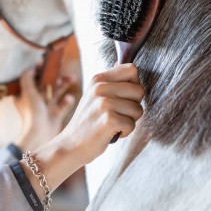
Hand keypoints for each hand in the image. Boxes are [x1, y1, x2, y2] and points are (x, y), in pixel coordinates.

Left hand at [14, 67, 76, 151]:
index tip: (44, 61)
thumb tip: (31, 67)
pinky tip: (69, 98)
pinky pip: (64, 103)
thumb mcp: (27, 92)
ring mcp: (46, 107)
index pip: (32, 77)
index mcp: (26, 94)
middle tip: (62, 69)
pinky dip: (68, 100)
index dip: (38, 69)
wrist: (40, 136)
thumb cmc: (31, 114)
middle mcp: (36, 99)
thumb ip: (27, 77)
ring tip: (73, 78)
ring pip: (57, 91)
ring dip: (65, 84)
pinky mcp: (56, 114)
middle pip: (47, 82)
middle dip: (56, 75)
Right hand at [22, 64, 144, 193]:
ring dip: (130, 121)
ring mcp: (104, 103)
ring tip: (113, 124)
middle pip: (139, 90)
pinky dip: (125, 132)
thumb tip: (127, 65)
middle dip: (134, 105)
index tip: (124, 97)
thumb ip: (111, 82)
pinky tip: (112, 132)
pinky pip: (132, 124)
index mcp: (98, 79)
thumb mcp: (94, 95)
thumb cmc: (88, 122)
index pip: (132, 69)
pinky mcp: (109, 120)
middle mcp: (100, 88)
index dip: (134, 85)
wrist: (70, 145)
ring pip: (138, 109)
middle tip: (118, 114)